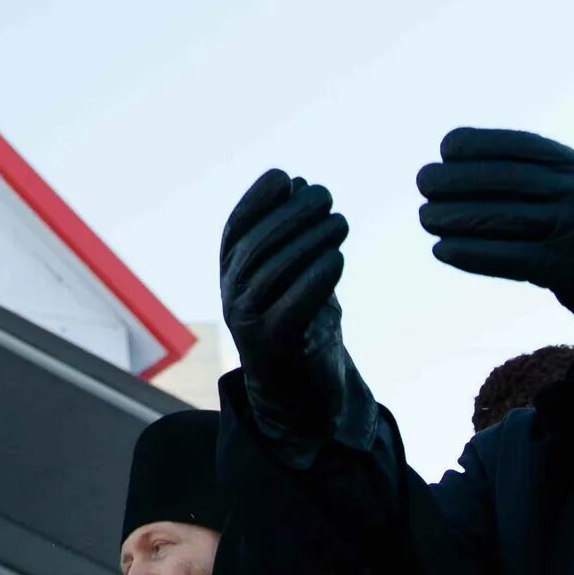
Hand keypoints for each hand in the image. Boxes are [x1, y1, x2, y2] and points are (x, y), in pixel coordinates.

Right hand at [219, 170, 354, 444]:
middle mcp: (233, 297)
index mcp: (233, 276)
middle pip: (255, 246)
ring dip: (308, 240)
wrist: (303, 396)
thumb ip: (293, 234)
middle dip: (290, 214)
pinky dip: (315, 278)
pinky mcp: (276, 346)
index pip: (235, 229)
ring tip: (340, 222)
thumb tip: (299, 182)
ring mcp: (250, 323)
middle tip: (325, 195)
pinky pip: (291, 307)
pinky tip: (338, 258)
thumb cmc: (302, 327)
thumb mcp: (294, 274)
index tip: (286, 178)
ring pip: (272, 272)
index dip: (257, 199)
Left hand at [416, 128, 573, 332]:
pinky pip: (508, 258)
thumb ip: (539, 176)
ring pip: (501, 219)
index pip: (522, 147)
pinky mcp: (567, 270)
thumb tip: (462, 165)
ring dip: (454, 217)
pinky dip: (470, 253)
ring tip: (426, 216)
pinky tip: (442, 249)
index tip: (446, 147)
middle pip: (505, 181)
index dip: (480, 144)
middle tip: (424, 182)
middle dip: (457, 180)